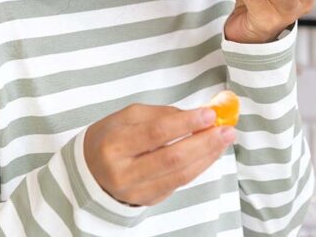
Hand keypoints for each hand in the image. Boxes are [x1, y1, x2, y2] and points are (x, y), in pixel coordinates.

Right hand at [84, 103, 235, 206]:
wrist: (90, 171)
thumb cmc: (111, 138)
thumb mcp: (126, 117)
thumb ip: (161, 114)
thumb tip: (196, 115)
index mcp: (114, 144)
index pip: (156, 133)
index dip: (186, 123)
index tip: (209, 114)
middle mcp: (123, 172)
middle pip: (172, 158)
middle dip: (204, 142)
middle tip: (226, 129)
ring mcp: (136, 191)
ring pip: (180, 175)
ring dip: (207, 156)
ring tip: (224, 139)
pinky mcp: (148, 201)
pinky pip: (179, 183)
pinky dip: (199, 167)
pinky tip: (210, 153)